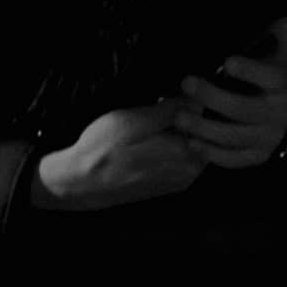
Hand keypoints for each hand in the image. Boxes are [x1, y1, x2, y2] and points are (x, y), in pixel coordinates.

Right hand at [32, 100, 207, 211]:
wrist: (81, 184)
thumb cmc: (104, 149)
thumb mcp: (135, 119)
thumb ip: (172, 109)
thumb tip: (197, 101)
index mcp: (188, 151)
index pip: (205, 117)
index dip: (187, 103)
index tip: (166, 99)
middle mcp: (191, 170)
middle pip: (201, 133)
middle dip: (183, 120)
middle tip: (153, 112)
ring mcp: (181, 180)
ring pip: (190, 146)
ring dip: (175, 134)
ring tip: (145, 130)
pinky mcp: (169, 186)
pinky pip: (180, 160)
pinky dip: (169, 149)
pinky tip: (145, 147)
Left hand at [177, 17, 286, 169]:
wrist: (286, 119)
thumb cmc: (269, 82)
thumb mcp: (275, 58)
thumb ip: (276, 39)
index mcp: (283, 86)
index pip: (272, 78)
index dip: (251, 71)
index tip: (227, 61)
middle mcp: (278, 114)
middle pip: (244, 109)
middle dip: (213, 97)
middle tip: (186, 82)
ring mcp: (266, 138)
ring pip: (234, 136)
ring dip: (204, 127)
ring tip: (178, 116)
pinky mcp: (254, 156)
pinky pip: (232, 159)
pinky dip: (211, 153)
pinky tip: (190, 143)